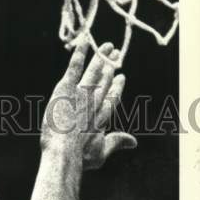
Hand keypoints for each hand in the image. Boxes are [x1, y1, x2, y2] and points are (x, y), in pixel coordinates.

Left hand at [42, 41, 136, 169]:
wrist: (65, 152)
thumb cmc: (80, 158)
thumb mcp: (100, 154)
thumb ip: (116, 143)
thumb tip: (134, 142)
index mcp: (102, 118)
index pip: (112, 99)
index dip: (116, 88)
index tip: (120, 78)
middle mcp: (94, 103)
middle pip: (104, 82)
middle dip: (110, 68)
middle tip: (116, 56)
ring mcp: (81, 94)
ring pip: (94, 72)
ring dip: (101, 58)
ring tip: (108, 47)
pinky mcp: (67, 88)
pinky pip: (74, 67)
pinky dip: (80, 54)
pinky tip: (85, 41)